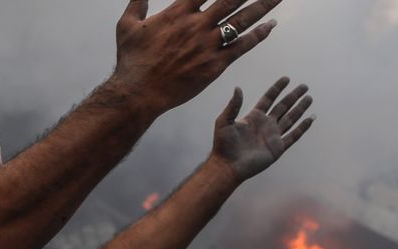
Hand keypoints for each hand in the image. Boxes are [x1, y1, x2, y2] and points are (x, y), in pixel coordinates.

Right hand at [108, 0, 283, 111]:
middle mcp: (197, 25)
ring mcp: (208, 44)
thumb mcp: (127, 25)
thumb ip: (137, 3)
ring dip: (262, 7)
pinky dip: (258, 36)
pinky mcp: (215, 64)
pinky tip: (270, 27)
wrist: (139, 91)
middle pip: (231, 0)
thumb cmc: (132, 60)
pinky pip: (242, 47)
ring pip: (242, 20)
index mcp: (179, 12)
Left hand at [209, 77, 313, 181]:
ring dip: (300, 109)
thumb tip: (238, 88)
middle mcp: (265, 124)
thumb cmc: (223, 145)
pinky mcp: (277, 148)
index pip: (269, 98)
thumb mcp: (224, 121)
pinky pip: (293, 136)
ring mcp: (273, 136)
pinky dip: (302, 128)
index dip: (277, 88)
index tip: (286, 79)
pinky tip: (310, 119)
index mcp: (254, 117)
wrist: (228, 165)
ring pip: (291, 119)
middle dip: (293, 96)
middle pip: (283, 106)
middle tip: (304, 86)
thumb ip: (233, 105)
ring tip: (309, 98)